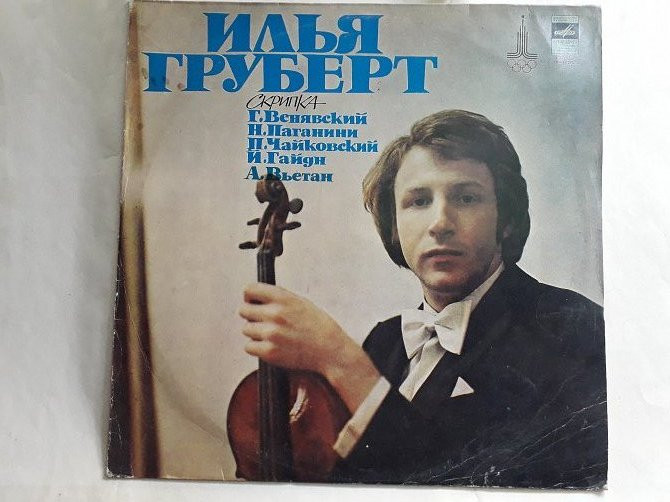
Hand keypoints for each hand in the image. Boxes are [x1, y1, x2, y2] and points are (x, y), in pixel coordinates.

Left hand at [239, 283, 379, 411]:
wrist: (330, 350)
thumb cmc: (317, 326)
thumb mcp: (300, 302)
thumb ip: (278, 297)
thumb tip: (256, 295)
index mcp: (283, 298)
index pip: (249, 289)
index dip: (249, 296)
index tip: (252, 301)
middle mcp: (275, 314)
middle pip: (243, 310)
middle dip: (250, 315)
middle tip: (262, 321)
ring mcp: (271, 333)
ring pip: (246, 329)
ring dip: (255, 333)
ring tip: (271, 335)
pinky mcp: (270, 352)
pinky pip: (249, 347)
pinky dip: (257, 348)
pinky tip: (270, 346)